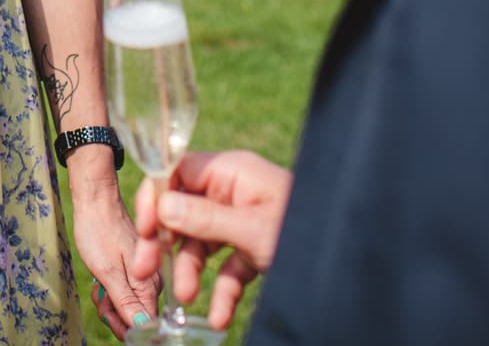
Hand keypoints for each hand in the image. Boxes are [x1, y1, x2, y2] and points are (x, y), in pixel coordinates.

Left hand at [68, 164, 160, 338]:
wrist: (96, 202)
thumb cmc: (100, 232)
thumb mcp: (108, 272)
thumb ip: (127, 302)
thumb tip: (143, 328)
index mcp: (151, 283)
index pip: (146, 323)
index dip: (125, 326)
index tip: (107, 313)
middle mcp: (154, 281)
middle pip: (137, 316)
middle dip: (114, 312)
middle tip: (100, 295)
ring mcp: (146, 274)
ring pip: (128, 304)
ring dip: (109, 300)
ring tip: (99, 283)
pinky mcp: (137, 268)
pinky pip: (125, 291)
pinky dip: (110, 289)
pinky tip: (100, 279)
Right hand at [128, 150, 292, 332]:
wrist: (346, 257)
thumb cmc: (302, 229)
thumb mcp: (251, 228)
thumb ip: (204, 218)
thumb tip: (162, 207)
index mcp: (230, 171)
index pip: (176, 172)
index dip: (155, 197)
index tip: (142, 228)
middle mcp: (231, 191)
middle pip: (182, 211)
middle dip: (163, 243)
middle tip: (144, 270)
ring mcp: (242, 220)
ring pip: (201, 243)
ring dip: (190, 271)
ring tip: (185, 300)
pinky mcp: (253, 248)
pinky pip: (227, 266)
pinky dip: (220, 290)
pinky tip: (216, 317)